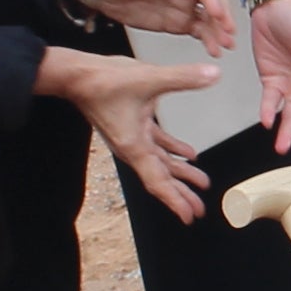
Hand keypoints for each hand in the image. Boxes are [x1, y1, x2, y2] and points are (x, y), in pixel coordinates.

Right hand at [36, 44, 219, 219]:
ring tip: (201, 182)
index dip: (174, 201)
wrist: (77, 76)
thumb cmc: (104, 81)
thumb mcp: (149, 78)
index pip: (157, 181)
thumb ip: (183, 77)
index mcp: (135, 146)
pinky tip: (189, 154)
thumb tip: (213, 74)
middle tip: (199, 208)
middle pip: (161, 177)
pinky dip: (173, 150)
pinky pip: (156, 144)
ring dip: (180, 173)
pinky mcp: (133, 125)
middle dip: (181, 193)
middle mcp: (133, 147)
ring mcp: (132, 137)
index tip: (188, 216)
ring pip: (160, 162)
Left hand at [63, 0, 229, 50]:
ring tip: (225, 46)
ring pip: (207, 17)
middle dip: (221, 15)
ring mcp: (181, 4)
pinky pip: (197, 30)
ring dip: (218, 31)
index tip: (217, 12)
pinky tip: (214, 50)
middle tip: (228, 31)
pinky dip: (207, 39)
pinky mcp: (176, 21)